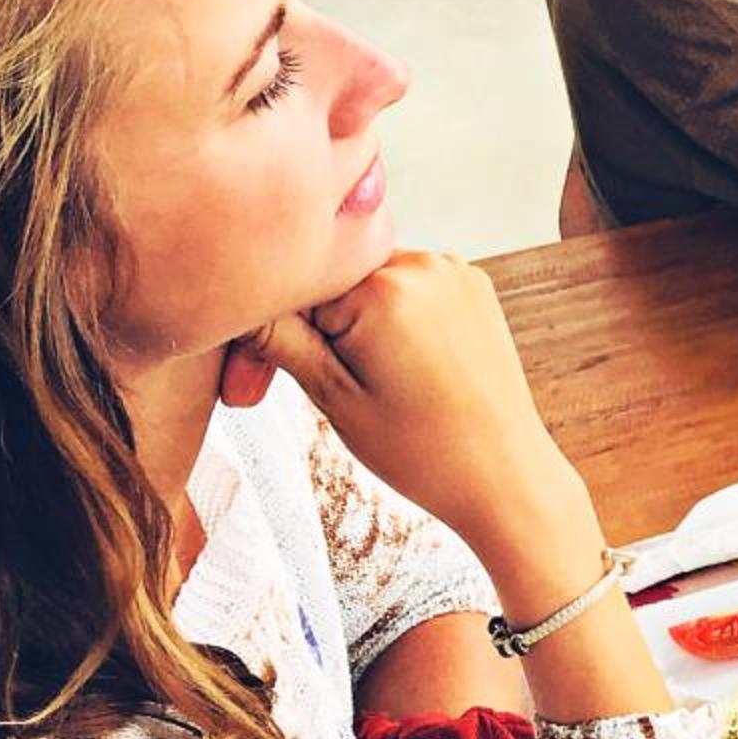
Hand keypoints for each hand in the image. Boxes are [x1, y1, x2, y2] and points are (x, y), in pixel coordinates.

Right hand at [223, 252, 583, 559]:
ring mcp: (452, 269)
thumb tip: (230, 301)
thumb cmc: (421, 451)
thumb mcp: (333, 399)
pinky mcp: (473, 284)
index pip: (290, 285)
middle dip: (310, 326)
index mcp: (380, 288)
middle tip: (310, 390)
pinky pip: (408, 287)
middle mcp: (420, 262)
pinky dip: (391, 316)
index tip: (253, 384)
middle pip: (329, 278)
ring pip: (366, 281)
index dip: (266, 332)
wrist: (506, 476)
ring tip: (369, 382)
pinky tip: (402, 366)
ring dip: (351, 319)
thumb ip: (277, 339)